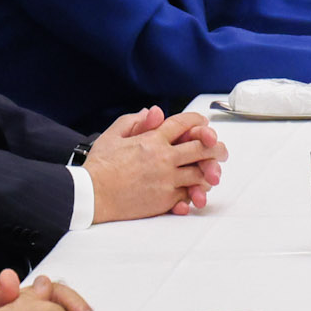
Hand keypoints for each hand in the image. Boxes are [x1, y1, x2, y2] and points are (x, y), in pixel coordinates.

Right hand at [85, 107, 224, 220]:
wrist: (90, 195)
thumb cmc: (99, 166)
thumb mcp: (113, 136)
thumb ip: (134, 121)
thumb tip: (153, 111)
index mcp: (152, 139)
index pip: (185, 123)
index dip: (198, 121)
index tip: (203, 125)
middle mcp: (164, 158)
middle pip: (203, 148)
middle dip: (216, 147)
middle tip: (220, 150)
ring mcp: (166, 180)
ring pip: (201, 173)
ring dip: (209, 172)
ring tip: (212, 173)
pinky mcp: (164, 199)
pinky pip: (189, 195)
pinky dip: (195, 193)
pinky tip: (196, 191)